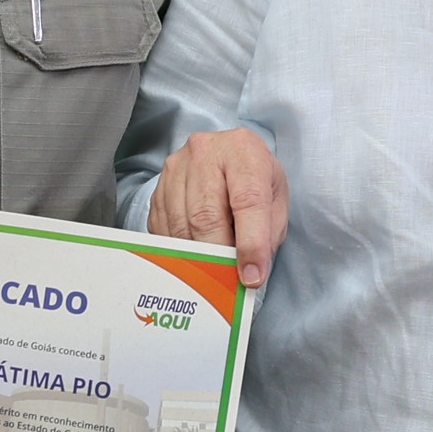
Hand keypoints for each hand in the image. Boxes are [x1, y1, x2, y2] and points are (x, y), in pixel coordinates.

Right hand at [148, 129, 289, 288]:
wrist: (225, 155)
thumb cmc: (253, 177)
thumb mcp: (275, 197)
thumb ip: (268, 232)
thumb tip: (250, 272)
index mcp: (243, 150)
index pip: (248, 200)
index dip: (251, 243)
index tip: (251, 276)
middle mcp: (205, 153)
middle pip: (207, 215)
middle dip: (219, 255)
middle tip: (230, 281)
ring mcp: (176, 169)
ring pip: (181, 225)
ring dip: (198, 257)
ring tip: (214, 271)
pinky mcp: (158, 187)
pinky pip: (163, 229)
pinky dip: (179, 250)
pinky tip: (194, 255)